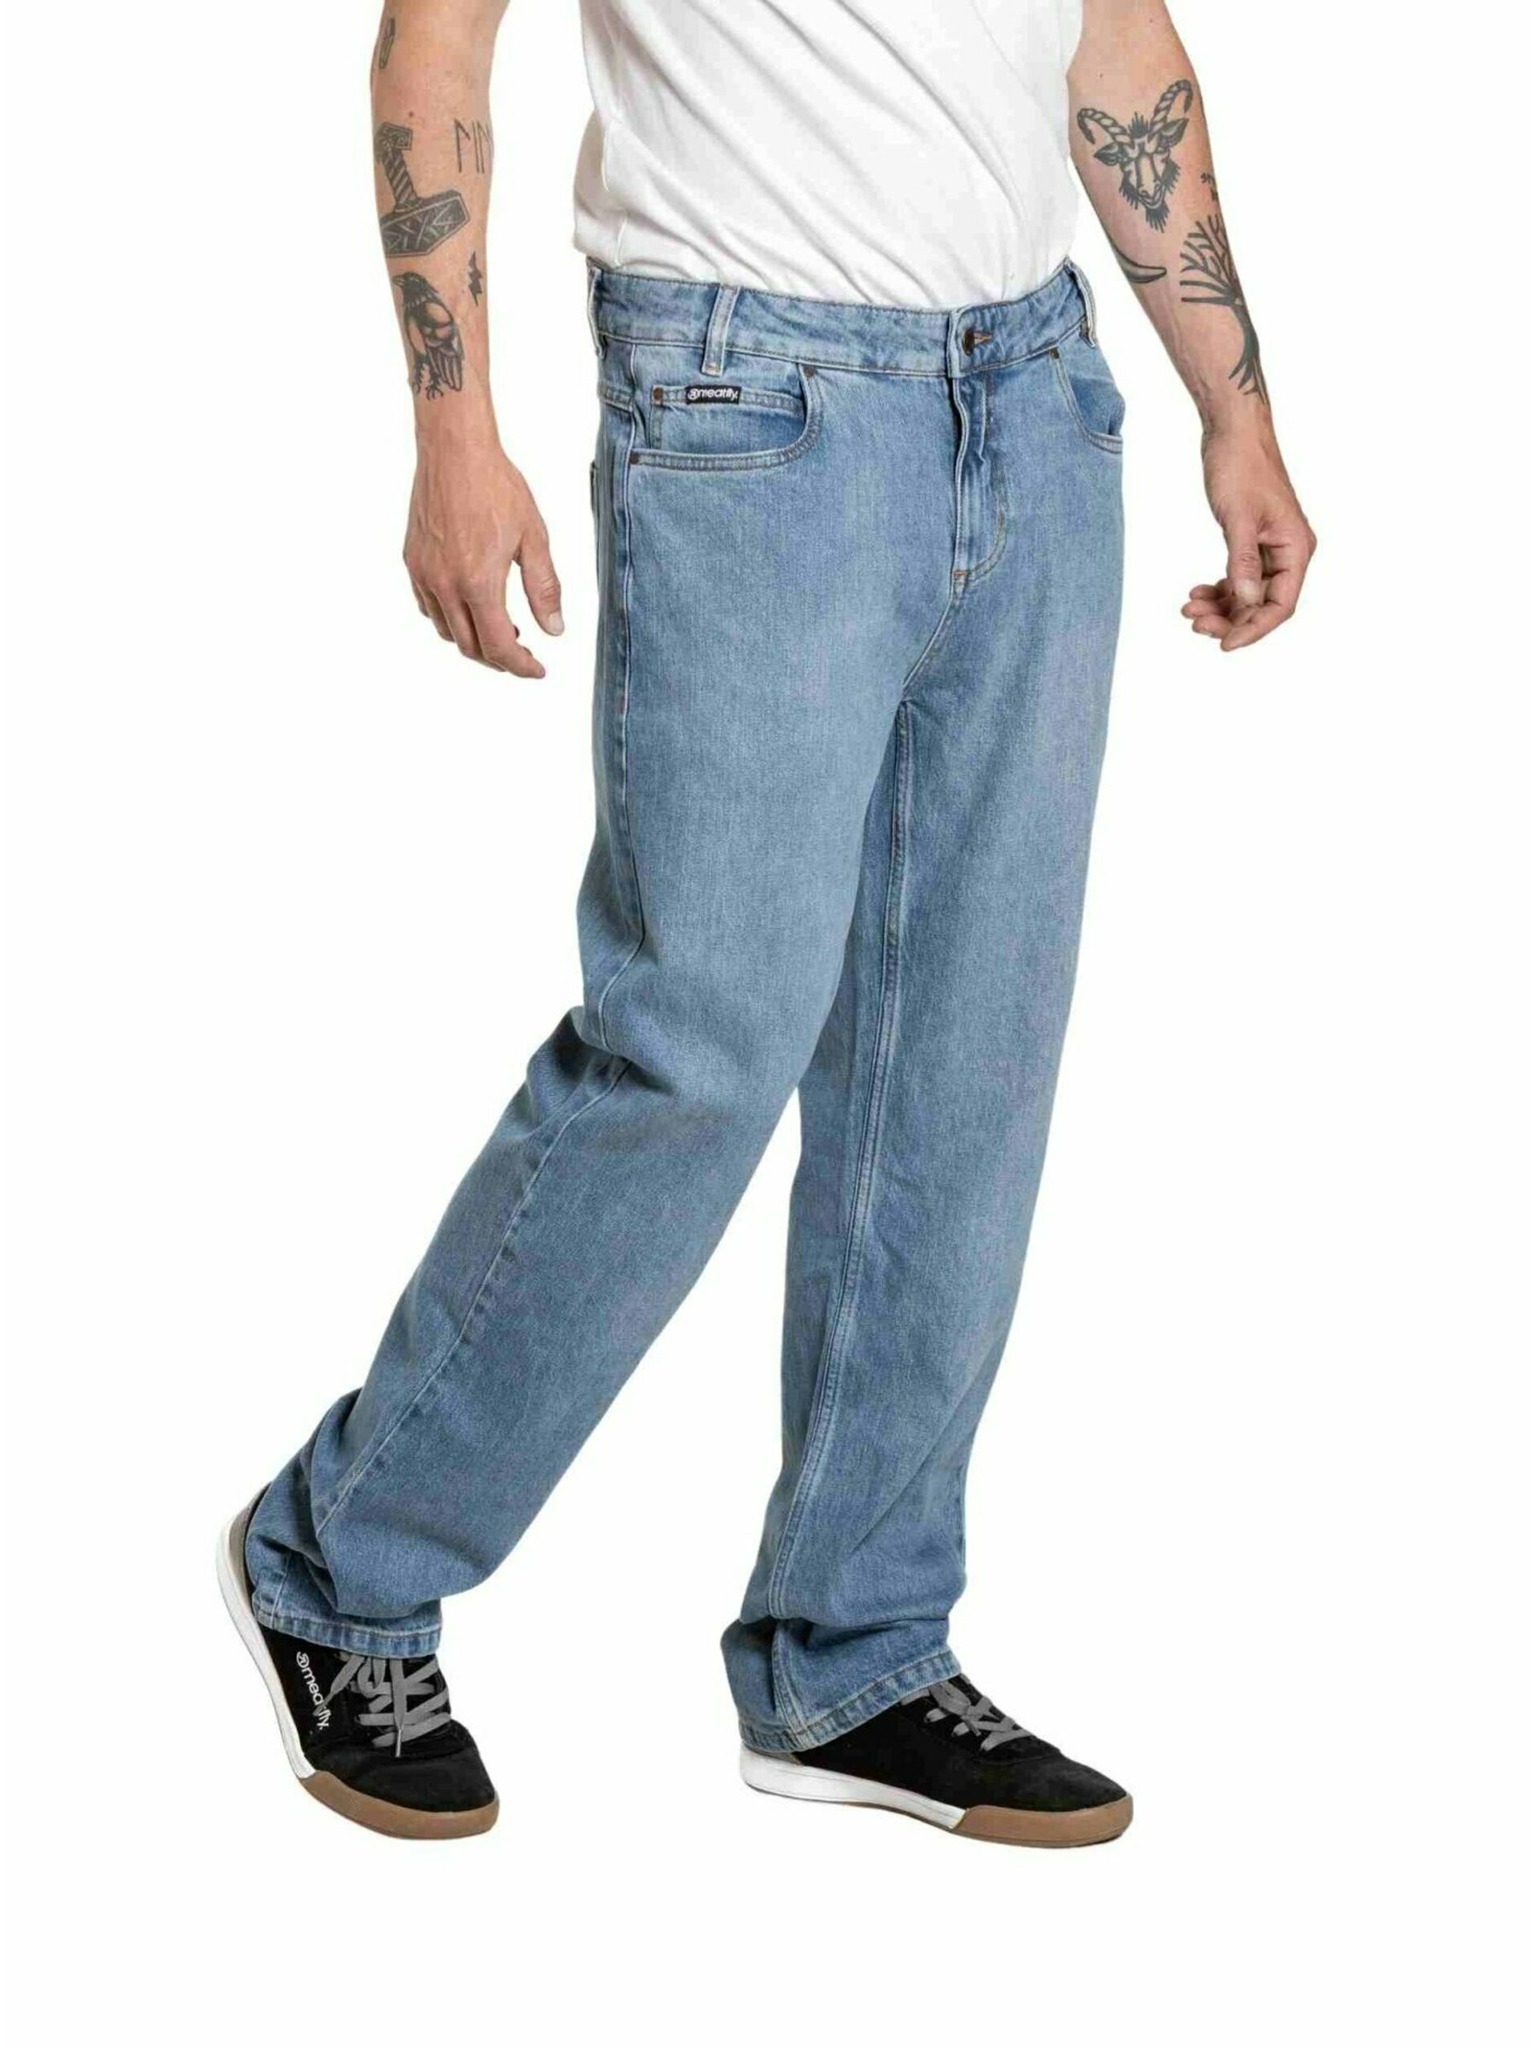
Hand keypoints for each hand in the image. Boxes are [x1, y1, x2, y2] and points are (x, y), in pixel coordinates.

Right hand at [404, 432, 562, 676]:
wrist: (455, 449)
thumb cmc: (498, 487)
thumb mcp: (534, 538)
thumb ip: (545, 588)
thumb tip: (554, 630)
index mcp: (478, 583)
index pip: (499, 646)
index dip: (520, 666)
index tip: (537, 670)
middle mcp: (445, 585)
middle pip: (470, 647)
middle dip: (498, 659)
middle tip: (522, 655)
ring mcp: (424, 574)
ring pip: (446, 631)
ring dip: (473, 640)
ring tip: (501, 629)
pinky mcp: (412, 561)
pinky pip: (428, 607)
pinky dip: (450, 619)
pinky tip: (469, 606)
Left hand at [1185, 423, 1315, 652]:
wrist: (1233, 432)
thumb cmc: (1241, 467)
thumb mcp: (1239, 518)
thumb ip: (1243, 563)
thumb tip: (1248, 602)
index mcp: (1296, 549)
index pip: (1281, 606)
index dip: (1253, 629)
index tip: (1223, 645)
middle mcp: (1289, 552)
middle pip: (1263, 604)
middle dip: (1230, 618)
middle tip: (1194, 622)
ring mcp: (1271, 548)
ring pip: (1249, 594)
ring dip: (1220, 606)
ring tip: (1188, 609)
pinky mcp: (1253, 541)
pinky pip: (1240, 578)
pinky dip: (1219, 589)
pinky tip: (1196, 593)